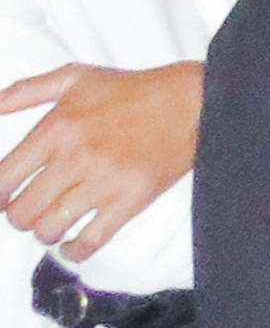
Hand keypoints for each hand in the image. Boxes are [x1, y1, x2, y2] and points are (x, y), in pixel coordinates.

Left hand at [0, 64, 199, 264]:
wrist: (193, 101)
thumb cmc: (134, 90)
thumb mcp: (77, 77)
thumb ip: (28, 90)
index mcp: (57, 128)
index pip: (3, 180)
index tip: (6, 197)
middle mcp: (76, 157)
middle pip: (21, 213)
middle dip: (20, 217)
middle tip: (31, 211)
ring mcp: (104, 181)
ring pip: (49, 230)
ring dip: (46, 232)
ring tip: (54, 223)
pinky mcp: (130, 200)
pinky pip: (89, 241)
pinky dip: (75, 250)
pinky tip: (74, 243)